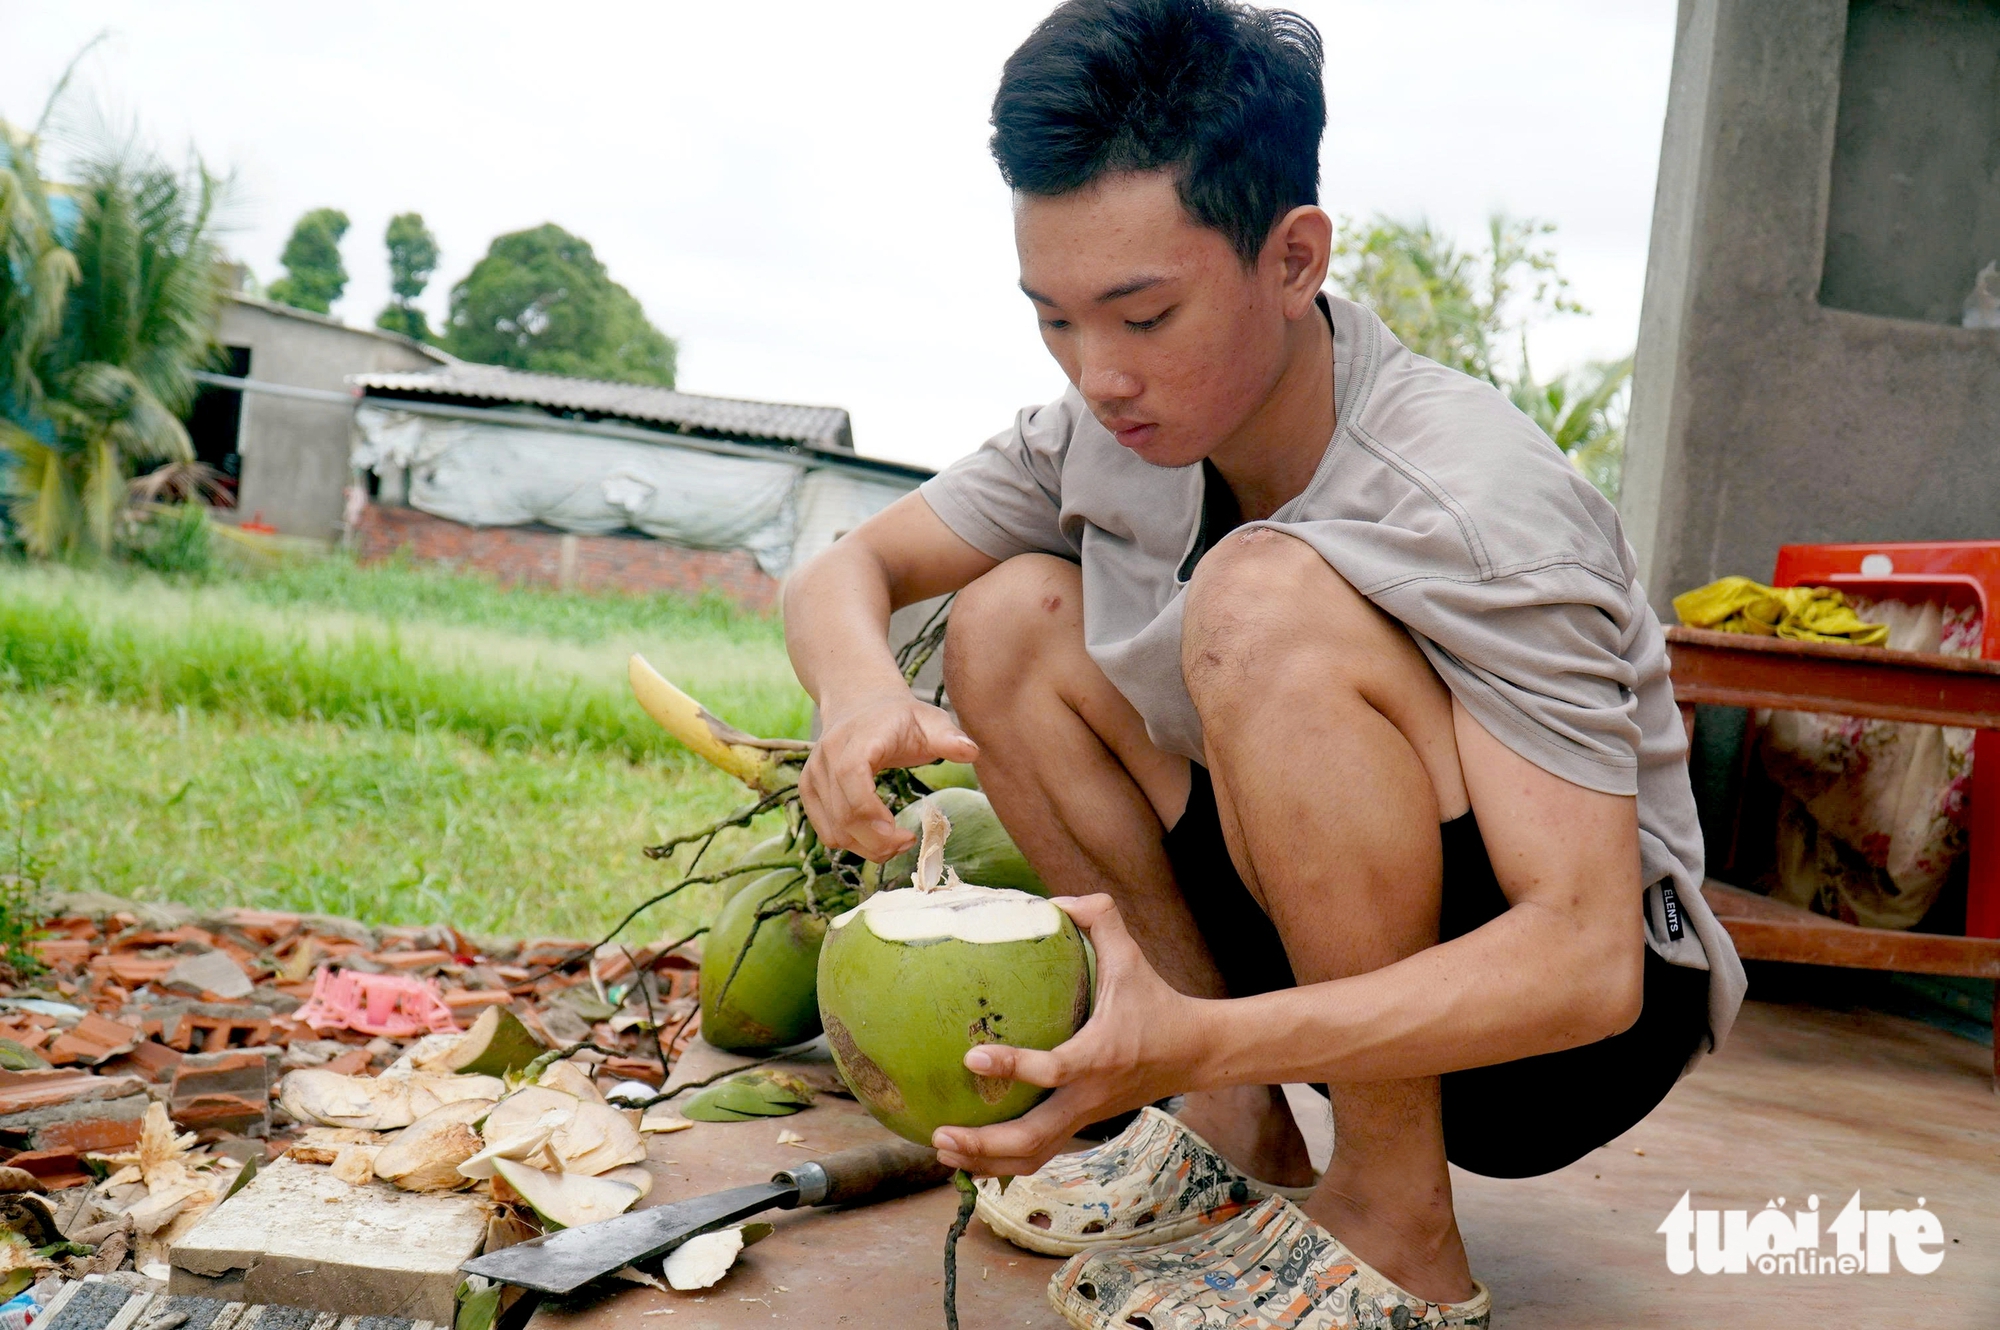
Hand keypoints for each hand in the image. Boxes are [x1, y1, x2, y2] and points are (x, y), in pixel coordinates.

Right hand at [800, 690, 978, 860]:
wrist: (860, 702)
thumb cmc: (900, 716)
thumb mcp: (930, 720)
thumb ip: (949, 737)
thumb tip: (972, 751)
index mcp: (857, 740)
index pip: (853, 784)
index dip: (875, 818)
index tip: (906, 834)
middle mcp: (827, 757)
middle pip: (844, 816)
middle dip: (878, 842)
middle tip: (907, 843)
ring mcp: (813, 774)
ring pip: (833, 831)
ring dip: (865, 848)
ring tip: (895, 841)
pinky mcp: (808, 790)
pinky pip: (825, 831)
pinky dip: (850, 843)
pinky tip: (875, 837)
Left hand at [931, 894, 1212, 1177]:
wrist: (1193, 1053)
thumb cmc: (1156, 1002)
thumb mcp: (1131, 956)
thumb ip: (1098, 918)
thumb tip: (1054, 900)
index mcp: (1100, 1054)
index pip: (1054, 1070)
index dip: (1013, 1067)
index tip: (971, 1058)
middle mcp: (1090, 1095)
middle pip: (1034, 1138)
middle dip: (984, 1143)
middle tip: (940, 1134)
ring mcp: (1085, 1116)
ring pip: (1033, 1156)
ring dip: (986, 1160)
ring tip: (943, 1149)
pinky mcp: (1082, 1124)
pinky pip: (1040, 1153)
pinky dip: (1002, 1161)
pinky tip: (968, 1155)